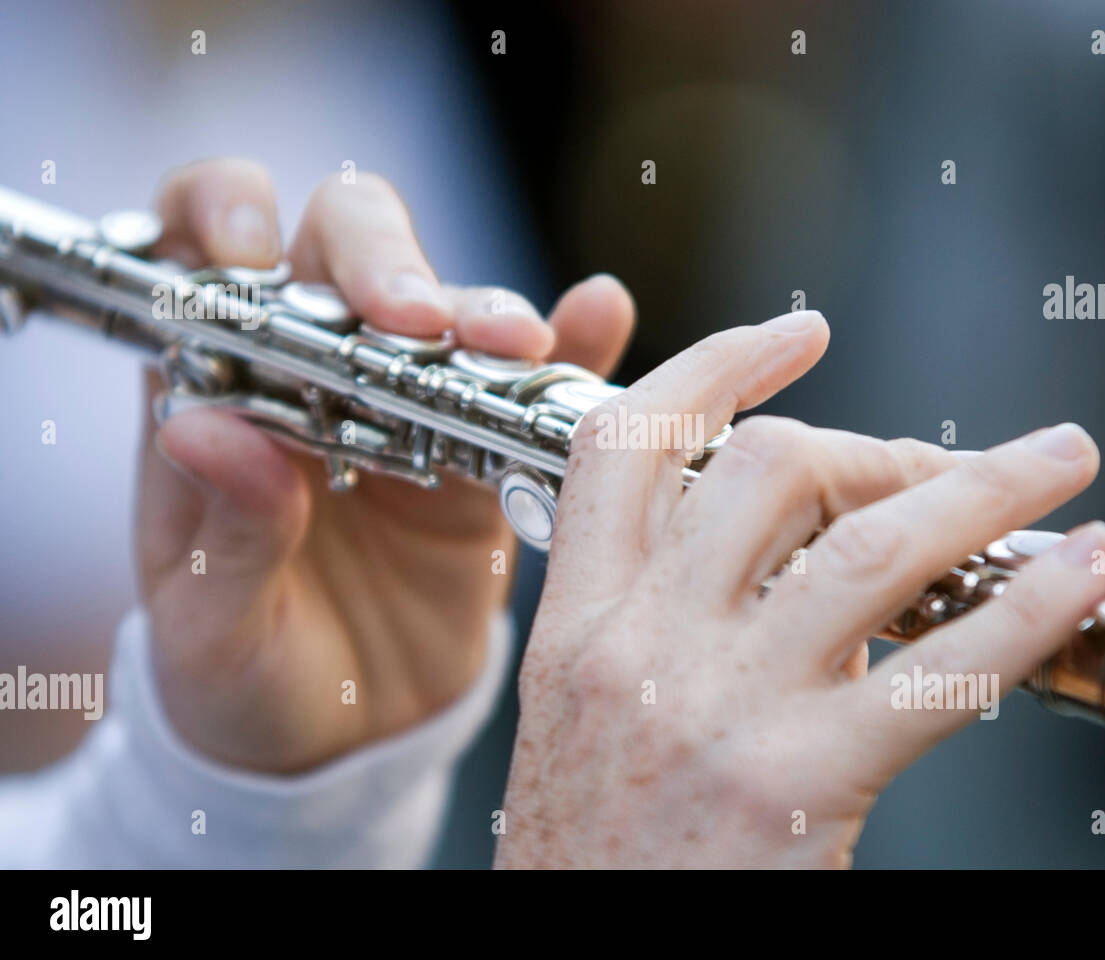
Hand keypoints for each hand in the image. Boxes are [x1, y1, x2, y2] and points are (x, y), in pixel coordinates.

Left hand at [136, 158, 633, 771]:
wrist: (339, 745)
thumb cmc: (244, 676)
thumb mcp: (210, 621)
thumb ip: (222, 529)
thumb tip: (206, 429)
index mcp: (219, 389)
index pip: (210, 246)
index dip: (228, 213)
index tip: (253, 249)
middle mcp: (317, 374)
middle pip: (347, 247)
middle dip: (384, 258)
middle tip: (415, 317)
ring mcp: (410, 405)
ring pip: (449, 311)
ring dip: (484, 314)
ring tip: (520, 349)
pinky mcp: (485, 455)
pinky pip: (533, 390)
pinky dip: (574, 349)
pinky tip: (600, 319)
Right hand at [495, 312, 1104, 867]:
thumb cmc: (597, 860)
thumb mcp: (580, 717)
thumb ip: (651, 618)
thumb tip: (775, 554)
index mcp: (575, 625)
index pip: (624, 445)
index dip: (714, 367)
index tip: (793, 335)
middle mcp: (640, 647)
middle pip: (767, 471)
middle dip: (876, 444)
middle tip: (942, 461)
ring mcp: (722, 710)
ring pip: (866, 546)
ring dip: (978, 491)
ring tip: (1053, 469)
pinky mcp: (802, 783)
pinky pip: (940, 669)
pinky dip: (1025, 609)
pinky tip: (1077, 579)